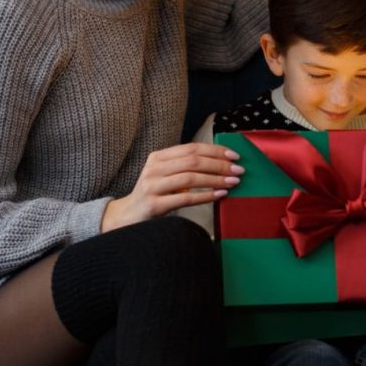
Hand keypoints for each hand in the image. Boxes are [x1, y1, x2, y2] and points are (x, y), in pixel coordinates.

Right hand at [102, 142, 243, 231]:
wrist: (126, 217)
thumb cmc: (153, 195)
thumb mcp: (165, 175)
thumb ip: (184, 167)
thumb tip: (220, 161)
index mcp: (158, 157)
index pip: (191, 148)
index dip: (214, 150)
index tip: (233, 155)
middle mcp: (154, 168)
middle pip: (193, 161)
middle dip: (219, 164)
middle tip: (238, 170)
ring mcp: (152, 186)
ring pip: (190, 178)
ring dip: (216, 179)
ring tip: (233, 182)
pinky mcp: (154, 205)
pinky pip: (185, 198)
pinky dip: (206, 196)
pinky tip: (220, 195)